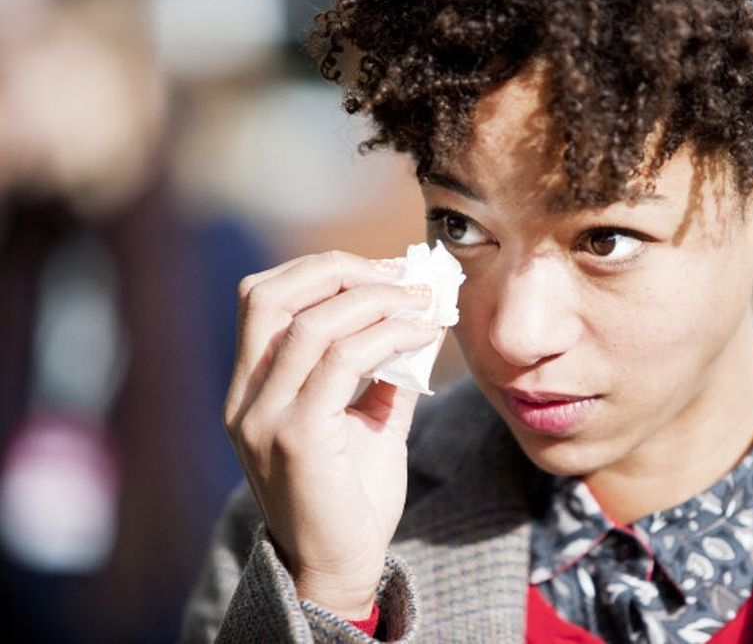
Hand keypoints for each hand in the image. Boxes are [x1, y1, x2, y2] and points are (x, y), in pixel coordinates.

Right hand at [223, 251, 440, 618]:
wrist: (340, 568)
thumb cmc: (351, 496)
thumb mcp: (369, 419)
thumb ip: (386, 369)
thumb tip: (420, 315)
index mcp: (252, 388)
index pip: (262, 298)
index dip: (321, 270)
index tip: (384, 271)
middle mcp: (245, 398)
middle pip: (266, 295)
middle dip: (337, 270)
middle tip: (399, 276)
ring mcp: (263, 418)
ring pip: (308, 324)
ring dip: (374, 300)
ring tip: (422, 302)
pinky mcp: (296, 438)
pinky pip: (340, 363)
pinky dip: (387, 336)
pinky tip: (422, 334)